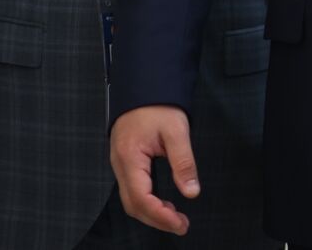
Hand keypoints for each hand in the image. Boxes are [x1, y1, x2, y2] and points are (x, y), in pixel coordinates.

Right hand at [110, 105, 199, 235]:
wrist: (144, 86)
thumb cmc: (157, 104)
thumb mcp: (177, 130)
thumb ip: (184, 162)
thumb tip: (191, 191)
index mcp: (130, 157)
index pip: (141, 199)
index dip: (160, 216)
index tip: (180, 223)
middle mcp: (120, 164)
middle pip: (133, 205)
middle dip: (156, 220)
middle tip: (181, 225)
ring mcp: (120, 164)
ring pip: (131, 200)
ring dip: (152, 212)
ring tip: (175, 216)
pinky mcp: (125, 162)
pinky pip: (132, 189)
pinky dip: (147, 202)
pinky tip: (163, 202)